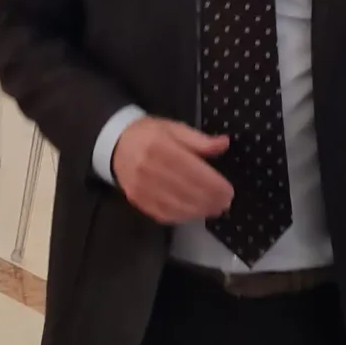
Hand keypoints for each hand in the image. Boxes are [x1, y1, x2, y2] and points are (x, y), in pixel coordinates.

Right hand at [111, 118, 232, 223]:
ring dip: (199, 211)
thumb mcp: (174, 128)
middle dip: (210, 200)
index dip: (213, 185)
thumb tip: (224, 144)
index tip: (229, 191)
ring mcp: (141, 188)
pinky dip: (183, 216)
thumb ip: (199, 140)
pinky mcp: (137, 200)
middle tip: (225, 203)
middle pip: (186, 191)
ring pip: (176, 206)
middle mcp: (148, 169)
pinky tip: (194, 213)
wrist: (116, 144)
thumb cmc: (149, 134)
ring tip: (214, 209)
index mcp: (160, 147)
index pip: (192, 171)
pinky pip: (163, 214)